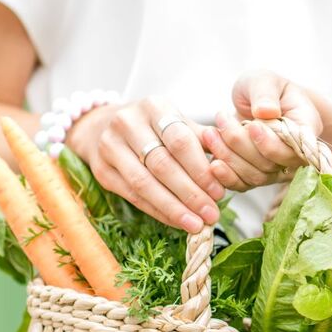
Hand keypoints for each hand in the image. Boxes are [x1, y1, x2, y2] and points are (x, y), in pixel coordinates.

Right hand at [68, 96, 223, 232]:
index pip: (180, 141)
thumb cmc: (154, 126)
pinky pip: (132, 196)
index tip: (219, 192)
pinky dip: (157, 211)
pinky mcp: (102, 170)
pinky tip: (177, 221)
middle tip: (211, 214)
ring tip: (196, 224)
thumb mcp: (178, 122)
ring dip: (173, 208)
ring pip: (144, 183)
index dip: (200, 169)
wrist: (102, 125)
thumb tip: (229, 164)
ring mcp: (110, 146)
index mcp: (154, 106)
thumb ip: (202, 140)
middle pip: (162, 164)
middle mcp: (128, 122)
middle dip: (190, 193)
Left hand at [201, 70, 323, 190]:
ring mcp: (277, 169)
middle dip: (242, 145)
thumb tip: (266, 112)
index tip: (251, 125)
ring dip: (229, 157)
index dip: (271, 143)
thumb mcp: (264, 80)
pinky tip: (212, 163)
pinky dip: (226, 176)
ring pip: (256, 176)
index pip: (294, 147)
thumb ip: (265, 94)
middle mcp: (295, 154)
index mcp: (306, 128)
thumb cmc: (264, 88)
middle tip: (221, 118)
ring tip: (210, 132)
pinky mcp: (258, 175)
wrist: (258, 102)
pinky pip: (244, 185)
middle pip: (271, 164)